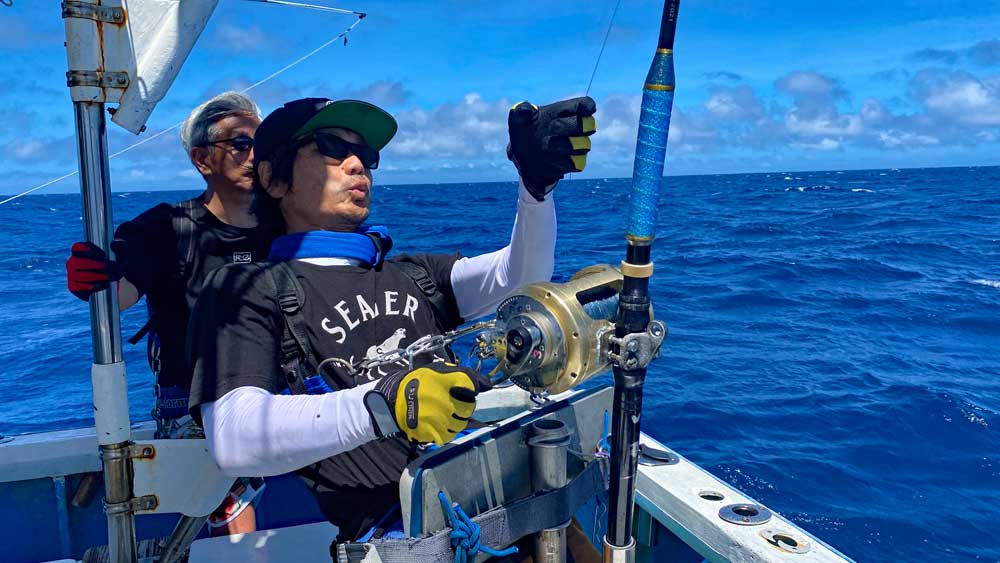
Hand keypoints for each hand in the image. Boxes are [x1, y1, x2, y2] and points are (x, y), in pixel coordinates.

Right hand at [66, 241, 122, 300]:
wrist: (113, 278)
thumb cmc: (115, 261)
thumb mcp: (121, 252)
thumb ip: (120, 246)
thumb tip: (113, 244)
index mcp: (80, 251)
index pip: (77, 247)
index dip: (88, 250)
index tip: (104, 255)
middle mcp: (72, 262)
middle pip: (77, 262)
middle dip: (94, 265)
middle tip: (110, 267)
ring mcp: (71, 274)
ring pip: (78, 275)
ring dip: (96, 276)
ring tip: (111, 276)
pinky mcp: (73, 287)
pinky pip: (77, 287)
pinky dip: (91, 287)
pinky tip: (104, 285)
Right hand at [364, 361, 491, 444]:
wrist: (393, 399)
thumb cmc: (419, 382)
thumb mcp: (438, 370)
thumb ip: (463, 374)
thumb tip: (487, 385)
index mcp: (446, 381)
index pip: (471, 385)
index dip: (470, 388)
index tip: (465, 390)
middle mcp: (445, 401)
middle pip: (469, 407)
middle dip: (465, 406)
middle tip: (454, 403)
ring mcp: (440, 419)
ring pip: (461, 423)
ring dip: (457, 419)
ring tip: (446, 413)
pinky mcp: (434, 433)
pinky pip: (450, 434)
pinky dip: (448, 430)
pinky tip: (440, 422)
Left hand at [507, 96, 596, 200]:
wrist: (523, 157)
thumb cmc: (524, 132)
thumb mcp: (518, 120)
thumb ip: (521, 111)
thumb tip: (525, 109)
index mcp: (565, 111)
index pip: (585, 104)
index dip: (587, 106)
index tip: (585, 109)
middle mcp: (575, 128)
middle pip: (588, 124)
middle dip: (570, 125)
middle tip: (552, 127)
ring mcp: (577, 146)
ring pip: (584, 144)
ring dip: (565, 144)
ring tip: (544, 145)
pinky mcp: (575, 163)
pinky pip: (578, 162)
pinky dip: (564, 160)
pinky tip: (548, 158)